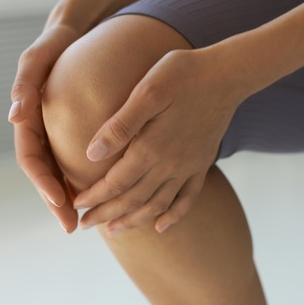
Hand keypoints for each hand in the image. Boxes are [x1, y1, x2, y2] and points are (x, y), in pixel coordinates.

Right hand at [9, 24, 81, 232]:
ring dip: (70, 199)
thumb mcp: (37, 59)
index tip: (60, 202)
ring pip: (60, 174)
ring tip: (85, 222)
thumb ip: (25, 83)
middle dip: (56, 203)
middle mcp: (39, 132)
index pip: (31, 161)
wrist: (72, 34)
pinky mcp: (73, 131)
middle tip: (72, 227)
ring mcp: (55, 134)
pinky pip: (76, 162)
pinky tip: (104, 195)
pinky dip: (85, 180)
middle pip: (45, 176)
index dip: (43, 183)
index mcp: (27, 122)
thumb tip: (13, 117)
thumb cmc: (53, 43)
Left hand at [73, 48, 244, 234]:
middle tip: (85, 224)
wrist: (227, 75)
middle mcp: (170, 164)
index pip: (115, 183)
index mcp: (151, 147)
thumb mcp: (147, 91)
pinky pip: (187, 198)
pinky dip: (173, 216)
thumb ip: (120, 125)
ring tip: (115, 230)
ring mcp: (188, 166)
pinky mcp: (202, 163)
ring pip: (157, 205)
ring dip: (134, 220)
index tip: (76, 204)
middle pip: (132, 199)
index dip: (94, 196)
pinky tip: (161, 226)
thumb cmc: (182, 74)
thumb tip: (91, 153)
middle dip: (106, 214)